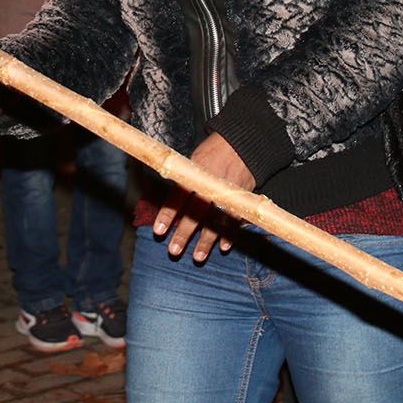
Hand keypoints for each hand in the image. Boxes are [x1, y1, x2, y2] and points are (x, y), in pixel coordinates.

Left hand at [153, 133, 254, 261]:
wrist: (243, 144)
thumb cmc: (211, 153)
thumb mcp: (192, 160)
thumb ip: (182, 182)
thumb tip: (168, 207)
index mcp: (195, 172)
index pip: (178, 196)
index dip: (167, 214)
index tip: (158, 231)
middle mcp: (211, 183)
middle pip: (196, 212)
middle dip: (185, 232)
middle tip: (174, 250)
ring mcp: (228, 192)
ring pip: (217, 220)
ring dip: (207, 240)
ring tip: (198, 257)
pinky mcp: (243, 197)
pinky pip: (237, 219)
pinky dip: (231, 233)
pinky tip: (225, 247)